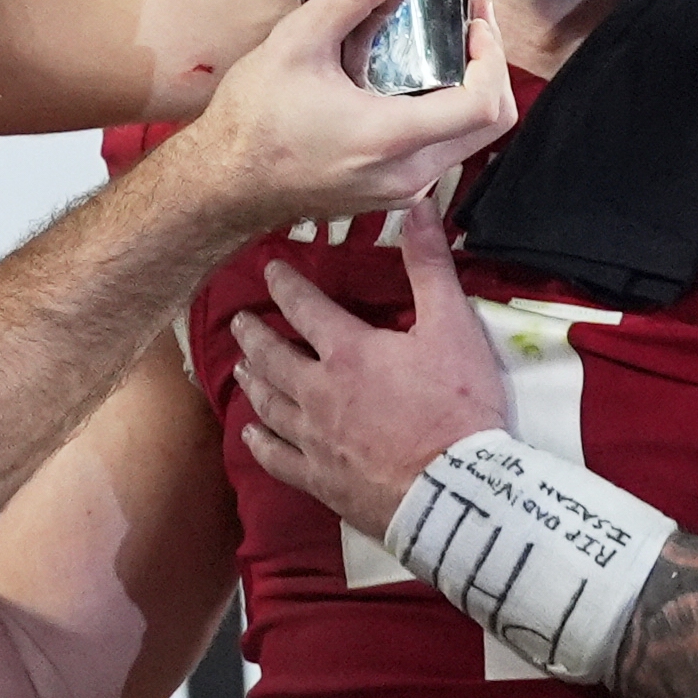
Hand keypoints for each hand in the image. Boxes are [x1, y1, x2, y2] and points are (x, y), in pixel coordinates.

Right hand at [168, 0, 516, 234]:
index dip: (493, 54)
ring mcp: (402, 189)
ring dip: (465, 88)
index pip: (485, 103)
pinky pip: (438, 151)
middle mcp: (408, 173)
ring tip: (437, 45)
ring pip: (467, 139)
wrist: (223, 184)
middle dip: (489, 66)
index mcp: (390, 137)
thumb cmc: (252, 123)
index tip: (475, 19)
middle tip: (469, 23)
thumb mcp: (296, 43)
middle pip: (490, 123)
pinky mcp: (390, 193)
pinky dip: (439, 112)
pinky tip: (403, 80)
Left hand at [233, 193, 506, 536]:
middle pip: (272, 356)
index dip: (285, 285)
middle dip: (254, 334)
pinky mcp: (319, 481)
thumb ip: (430, 266)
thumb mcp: (452, 327)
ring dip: (254, 381)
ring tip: (243, 368)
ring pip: (269, 403)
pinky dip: (260, 443)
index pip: (303, 307)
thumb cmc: (458, 406)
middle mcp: (317, 391)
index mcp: (347, 351)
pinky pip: (277, 458)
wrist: (456, 492)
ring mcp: (313, 439)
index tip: (271, 270)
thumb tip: (416, 205)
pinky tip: (250, 434)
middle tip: (240, 322)